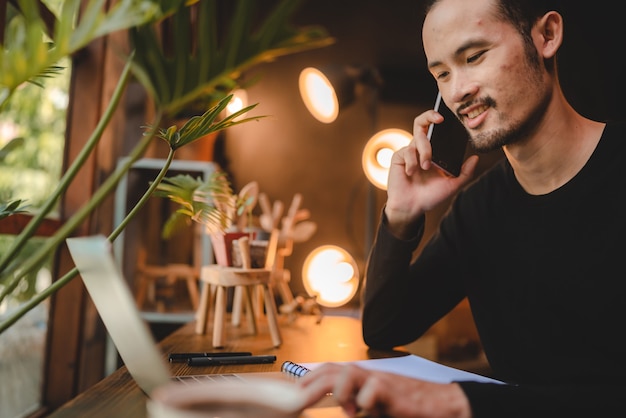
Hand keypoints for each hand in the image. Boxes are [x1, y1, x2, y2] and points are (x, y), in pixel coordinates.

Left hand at [298, 363, 471, 417]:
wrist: (440, 404)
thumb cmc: (408, 405)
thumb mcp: (378, 406)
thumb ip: (360, 406)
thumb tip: (346, 411)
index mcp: (365, 378)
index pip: (333, 369)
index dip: (313, 375)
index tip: (297, 386)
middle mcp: (370, 376)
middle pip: (335, 369)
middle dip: (314, 381)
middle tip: (300, 395)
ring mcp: (381, 381)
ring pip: (350, 372)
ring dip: (339, 389)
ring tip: (342, 407)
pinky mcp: (394, 391)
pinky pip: (372, 390)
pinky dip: (364, 401)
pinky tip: (362, 410)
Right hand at [384, 110, 478, 237]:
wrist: (412, 208)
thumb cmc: (430, 196)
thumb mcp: (452, 185)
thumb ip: (465, 173)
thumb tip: (476, 158)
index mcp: (435, 152)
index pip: (438, 130)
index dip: (442, 120)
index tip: (450, 118)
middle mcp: (422, 148)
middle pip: (422, 122)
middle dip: (429, 115)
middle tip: (439, 119)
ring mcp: (410, 152)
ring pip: (418, 138)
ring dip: (425, 151)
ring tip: (425, 167)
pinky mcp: (399, 157)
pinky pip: (407, 151)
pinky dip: (411, 161)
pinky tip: (411, 172)